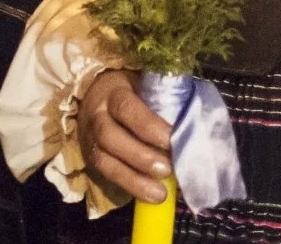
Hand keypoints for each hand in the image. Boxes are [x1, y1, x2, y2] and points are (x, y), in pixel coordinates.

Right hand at [78, 68, 172, 203]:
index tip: (172, 140)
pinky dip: (129, 187)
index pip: (126, 107)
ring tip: (160, 193)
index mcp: (112, 91)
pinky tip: (149, 196)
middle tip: (168, 169)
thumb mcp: (145, 85)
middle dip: (141, 156)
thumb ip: (162, 101)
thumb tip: (191, 123)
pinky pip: (106, 176)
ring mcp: (89, 138)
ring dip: (134, 180)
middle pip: (110, 137)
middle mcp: (96, 115)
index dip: (149, 126)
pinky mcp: (90, 158)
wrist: (97, 94)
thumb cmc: (133, 89)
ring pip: (104, 161)